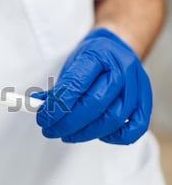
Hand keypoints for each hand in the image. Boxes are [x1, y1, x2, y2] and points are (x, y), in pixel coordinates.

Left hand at [34, 28, 151, 144]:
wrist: (116, 48)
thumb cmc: (91, 58)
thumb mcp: (70, 65)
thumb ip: (56, 89)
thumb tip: (38, 107)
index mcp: (98, 54)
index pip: (76, 85)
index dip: (57, 106)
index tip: (43, 118)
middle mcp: (122, 69)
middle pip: (95, 104)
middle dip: (68, 123)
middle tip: (50, 130)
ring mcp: (137, 86)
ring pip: (113, 119)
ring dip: (85, 133)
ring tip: (66, 135)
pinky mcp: (145, 101)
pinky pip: (135, 128)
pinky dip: (114, 137)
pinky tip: (95, 134)